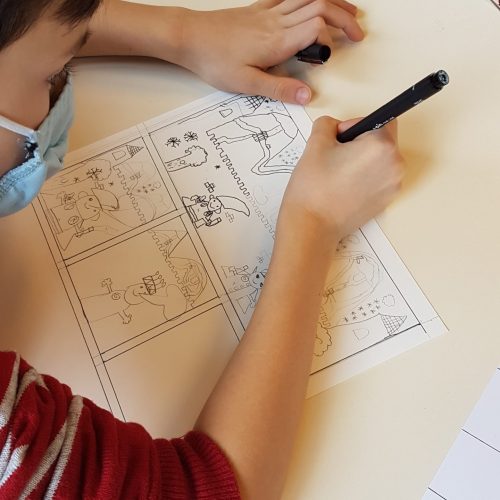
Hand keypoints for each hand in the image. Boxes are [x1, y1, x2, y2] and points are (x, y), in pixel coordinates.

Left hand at [173, 0, 363, 103]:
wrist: (189, 37)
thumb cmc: (214, 60)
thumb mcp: (246, 83)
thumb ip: (278, 89)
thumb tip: (307, 96)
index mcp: (277, 41)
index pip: (317, 27)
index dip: (332, 38)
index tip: (333, 55)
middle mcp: (277, 21)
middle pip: (320, 6)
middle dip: (344, 16)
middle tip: (359, 32)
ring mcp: (268, 12)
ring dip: (332, 2)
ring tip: (348, 12)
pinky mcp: (258, 9)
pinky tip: (311, 1)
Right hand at [279, 116, 403, 246]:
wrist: (311, 226)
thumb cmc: (313, 187)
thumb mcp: (315, 143)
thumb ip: (329, 124)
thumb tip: (336, 128)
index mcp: (382, 146)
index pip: (381, 119)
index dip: (357, 124)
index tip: (340, 138)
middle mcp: (395, 166)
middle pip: (384, 140)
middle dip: (361, 142)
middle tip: (336, 156)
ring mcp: (392, 186)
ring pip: (382, 160)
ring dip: (364, 160)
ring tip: (338, 173)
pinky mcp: (385, 202)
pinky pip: (379, 179)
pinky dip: (365, 178)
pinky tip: (343, 187)